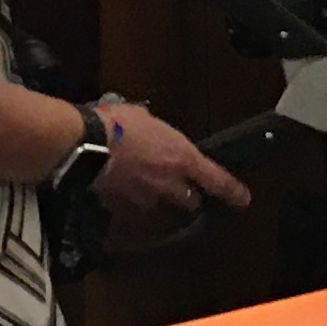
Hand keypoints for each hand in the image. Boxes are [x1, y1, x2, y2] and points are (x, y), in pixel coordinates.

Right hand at [87, 103, 249, 239]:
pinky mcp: (123, 208)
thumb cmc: (114, 124)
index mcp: (181, 158)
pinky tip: (119, 188)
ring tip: (143, 184)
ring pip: (160, 206)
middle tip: (182, 188)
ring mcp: (146, 199)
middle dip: (188, 197)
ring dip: (157, 199)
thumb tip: (150, 127)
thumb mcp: (143, 117)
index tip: (243, 199)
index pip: (218, 181)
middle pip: (190, 202)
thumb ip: (156, 130)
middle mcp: (169, 184)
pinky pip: (133, 208)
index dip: (233, 192)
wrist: (84, 144)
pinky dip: (129, 201)